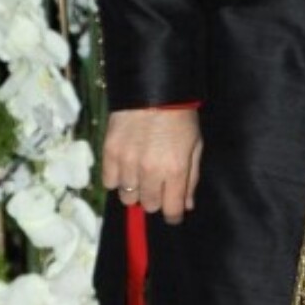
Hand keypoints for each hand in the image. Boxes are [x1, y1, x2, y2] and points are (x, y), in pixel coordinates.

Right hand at [102, 109, 202, 224]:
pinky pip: (109, 182)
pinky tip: (126, 169)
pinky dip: (117, 180)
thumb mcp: (195, 146)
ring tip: (141, 176)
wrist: (153, 90)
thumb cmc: (180, 117)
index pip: (171, 210)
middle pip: (149, 206)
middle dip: (155, 200)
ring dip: (135, 191)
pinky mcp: (110, 153)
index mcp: (175, 170)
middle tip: (157, 186)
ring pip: (127, 197)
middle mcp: (150, 171)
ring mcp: (127, 162)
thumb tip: (186, 206)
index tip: (172, 213)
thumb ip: (191, 179)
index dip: (173, 215)